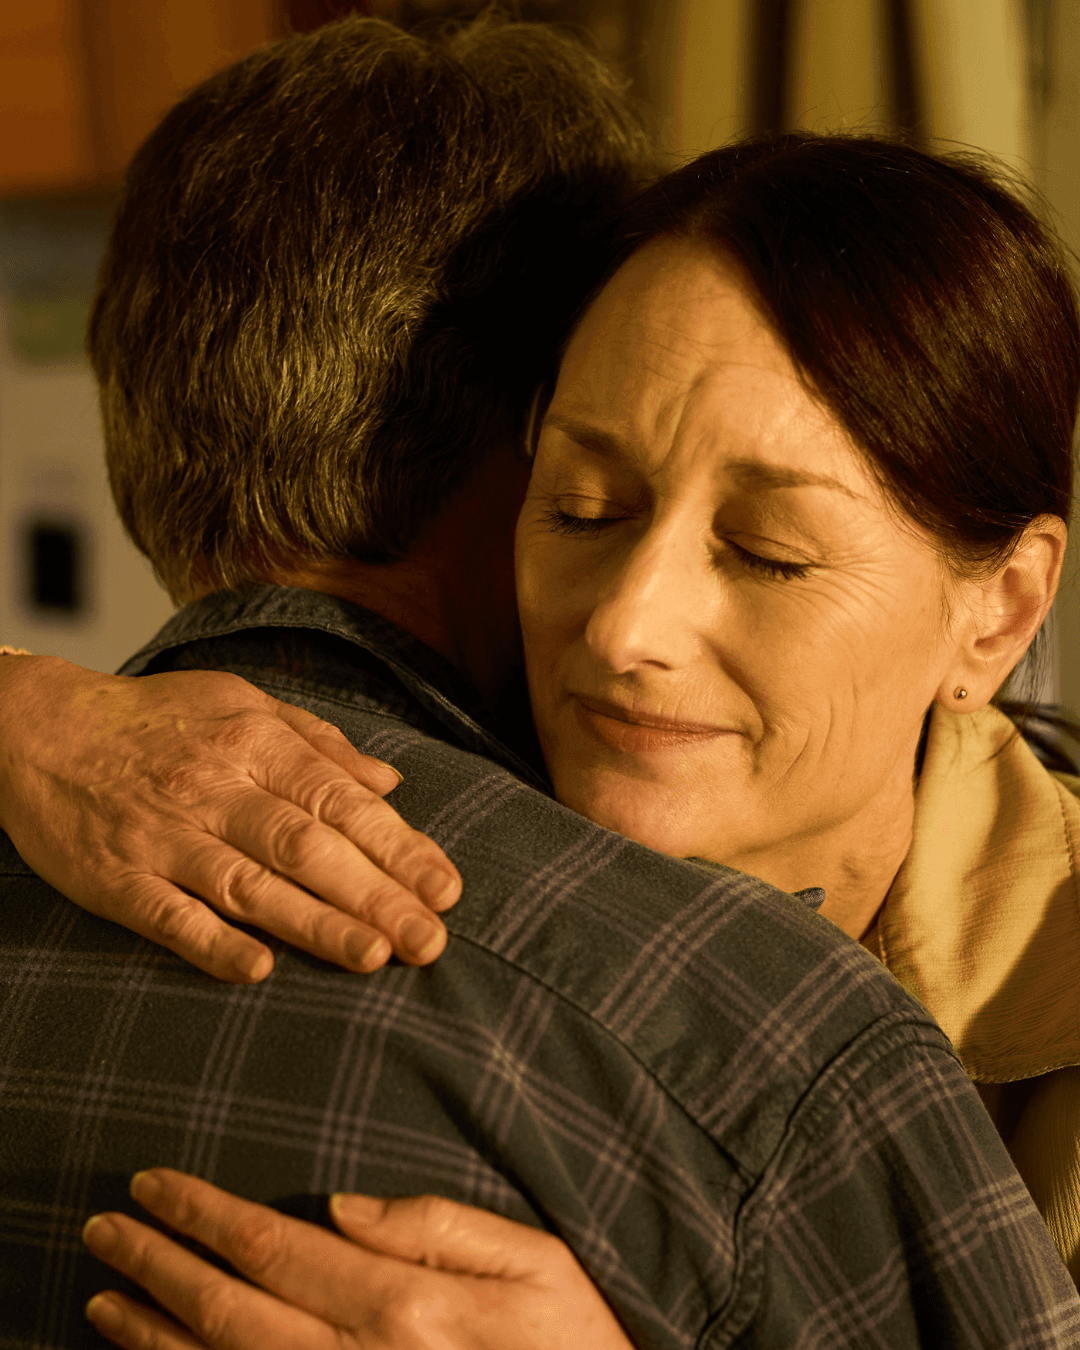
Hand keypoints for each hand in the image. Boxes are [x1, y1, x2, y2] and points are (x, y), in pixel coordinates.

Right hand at [0, 656, 459, 980]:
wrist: (39, 728)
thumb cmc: (158, 720)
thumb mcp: (243, 705)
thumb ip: (320, 744)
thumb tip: (390, 784)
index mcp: (255, 745)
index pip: (341, 801)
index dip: (398, 847)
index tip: (445, 887)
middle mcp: (215, 789)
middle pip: (307, 848)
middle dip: (376, 896)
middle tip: (430, 941)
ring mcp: (163, 836)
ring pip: (249, 886)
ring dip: (314, 925)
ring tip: (373, 956)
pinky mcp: (115, 877)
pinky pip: (168, 916)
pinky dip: (212, 943)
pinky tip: (259, 970)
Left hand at [82, 1169, 633, 1349]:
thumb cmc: (578, 1337)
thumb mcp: (535, 1259)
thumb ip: (438, 1225)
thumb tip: (342, 1207)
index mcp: (410, 1308)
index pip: (281, 1250)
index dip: (209, 1215)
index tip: (155, 1184)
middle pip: (235, 1313)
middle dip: (161, 1266)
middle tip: (106, 1226)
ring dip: (157, 1334)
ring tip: (105, 1296)